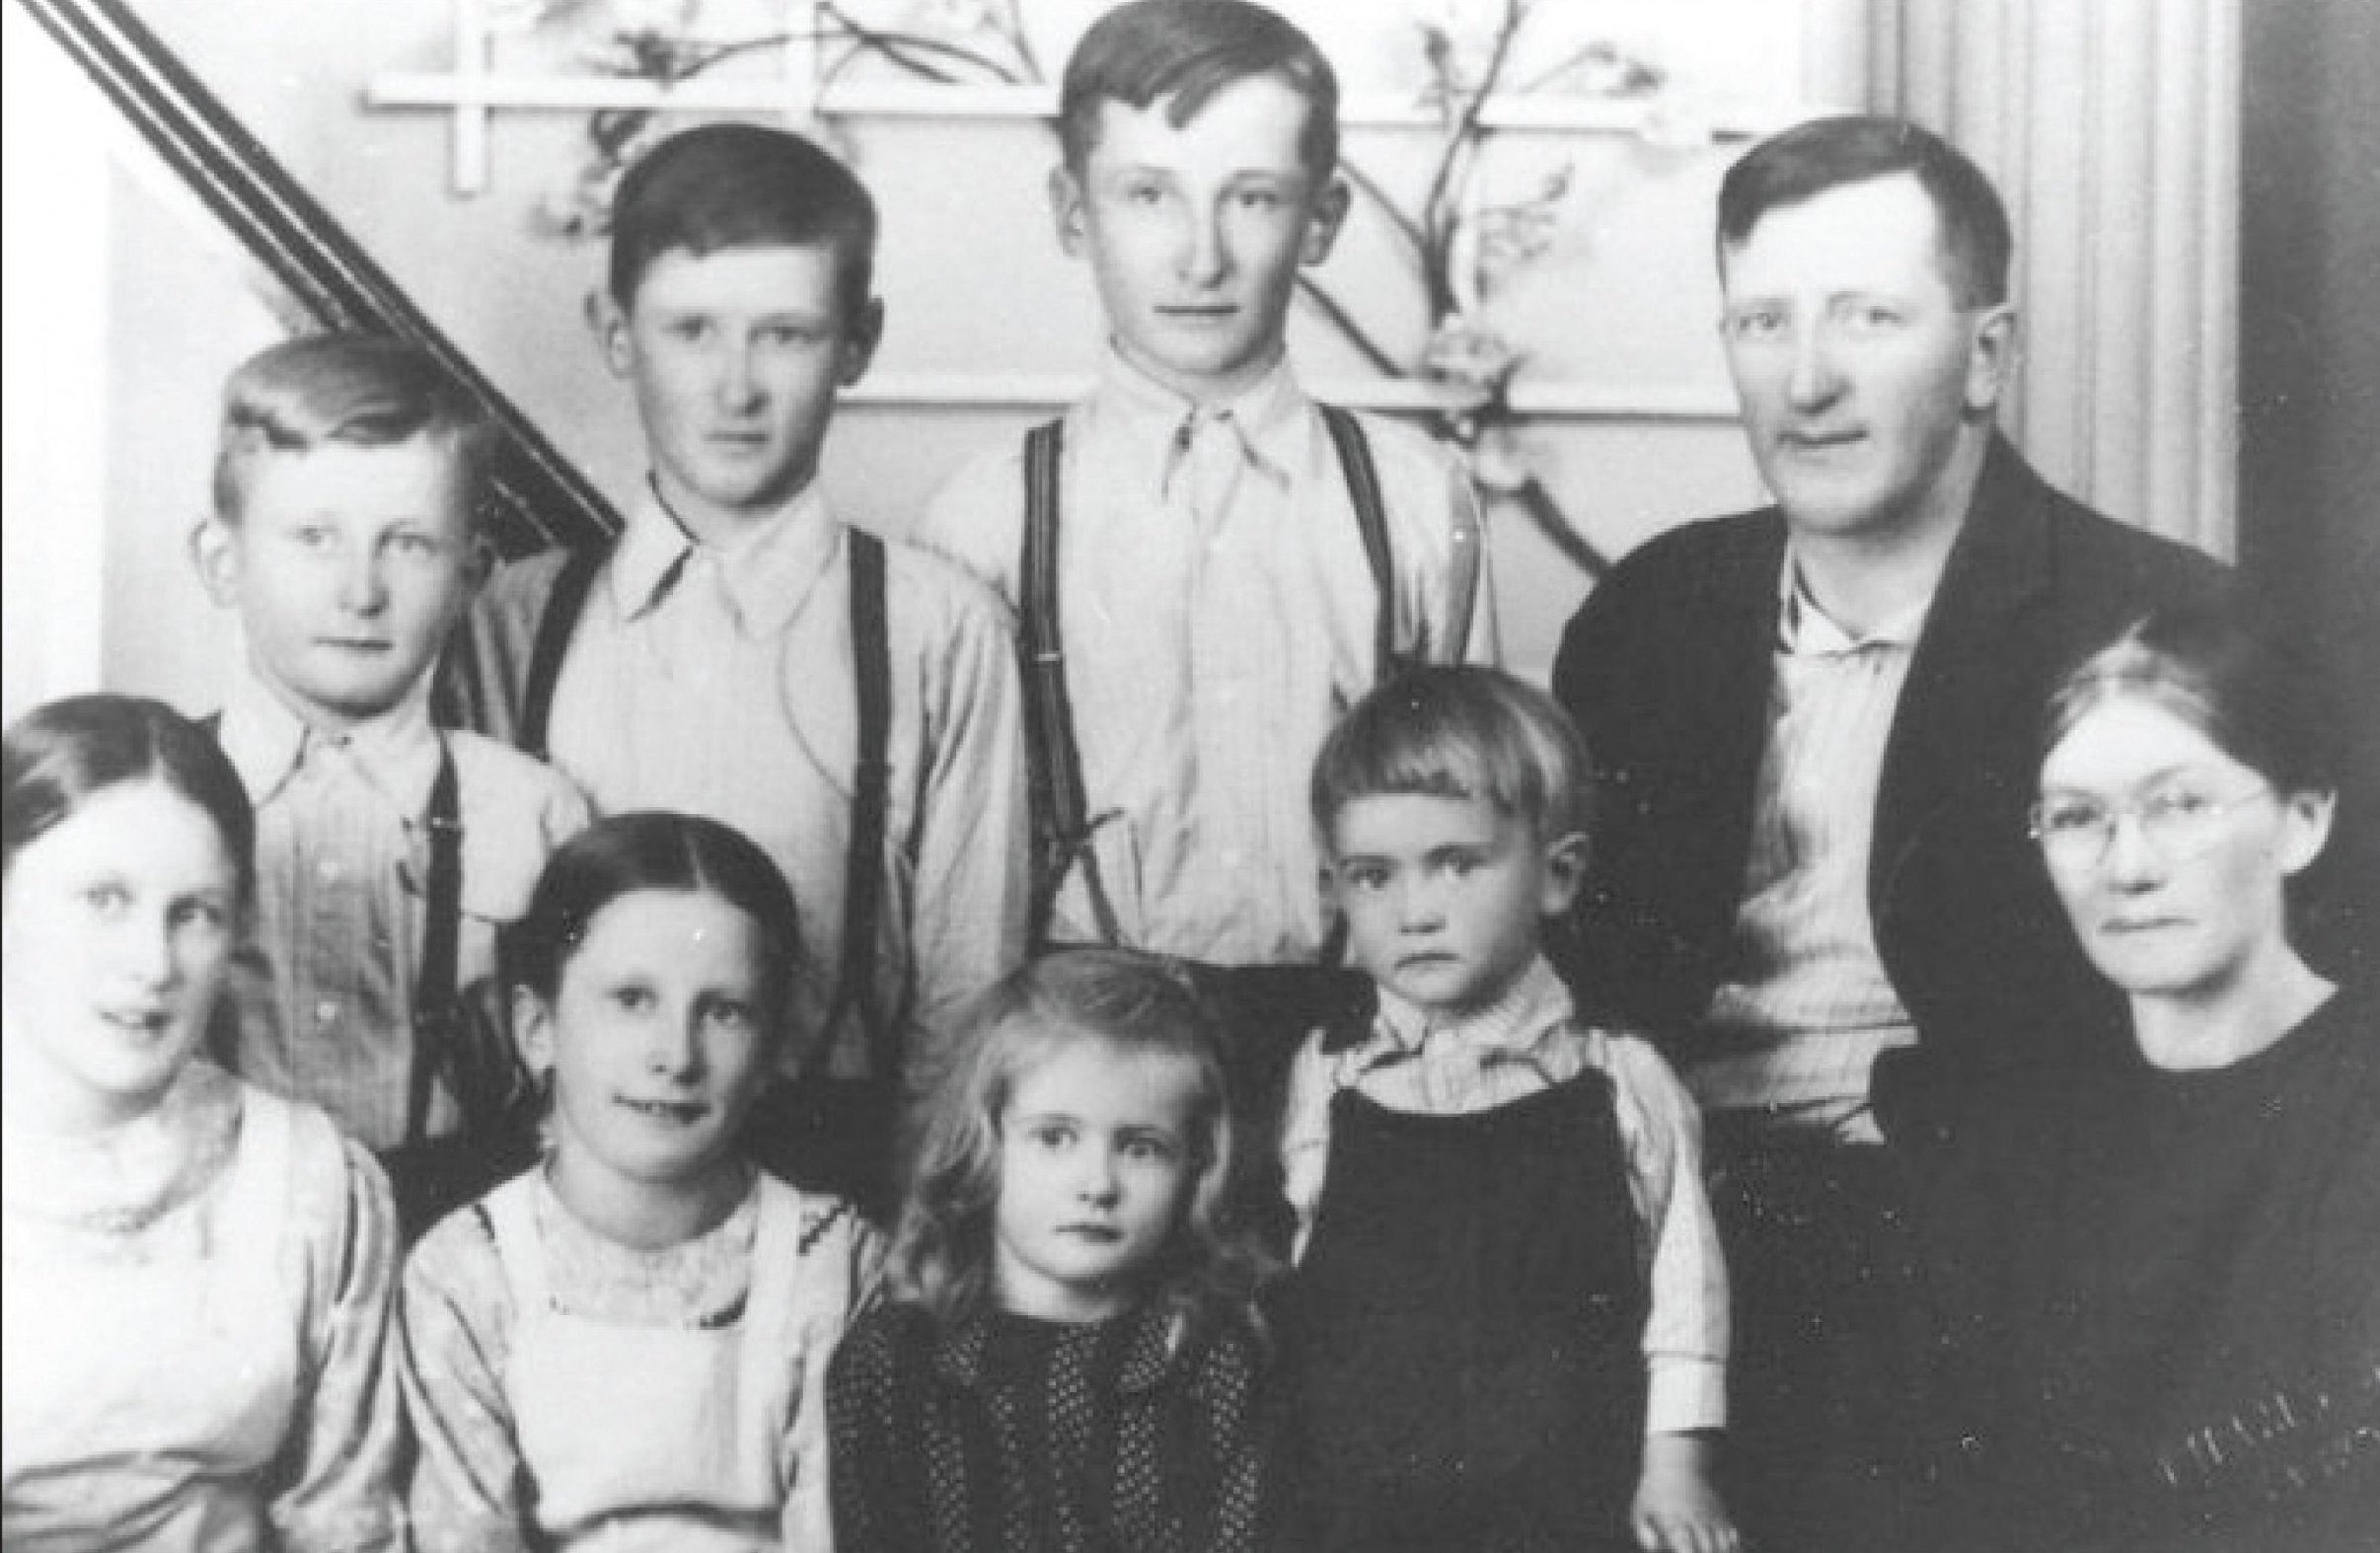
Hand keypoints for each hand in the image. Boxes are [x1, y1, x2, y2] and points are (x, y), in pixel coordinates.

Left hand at [1631, 1432, 1740, 1552]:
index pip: (1686, 1547)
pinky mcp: (1718, 1510)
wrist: (1675, 1463)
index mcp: (1673, 1522)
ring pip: (1722, 1542)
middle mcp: (1694, 1519)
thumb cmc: (1653, 1490)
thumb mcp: (1641, 1509)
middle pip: (1707, 1548)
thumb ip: (1644, 1532)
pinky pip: (1730, 1532)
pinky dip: (1731, 1544)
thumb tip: (1655, 1549)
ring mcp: (1708, 1514)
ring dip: (1720, 1552)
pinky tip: (1728, 1549)